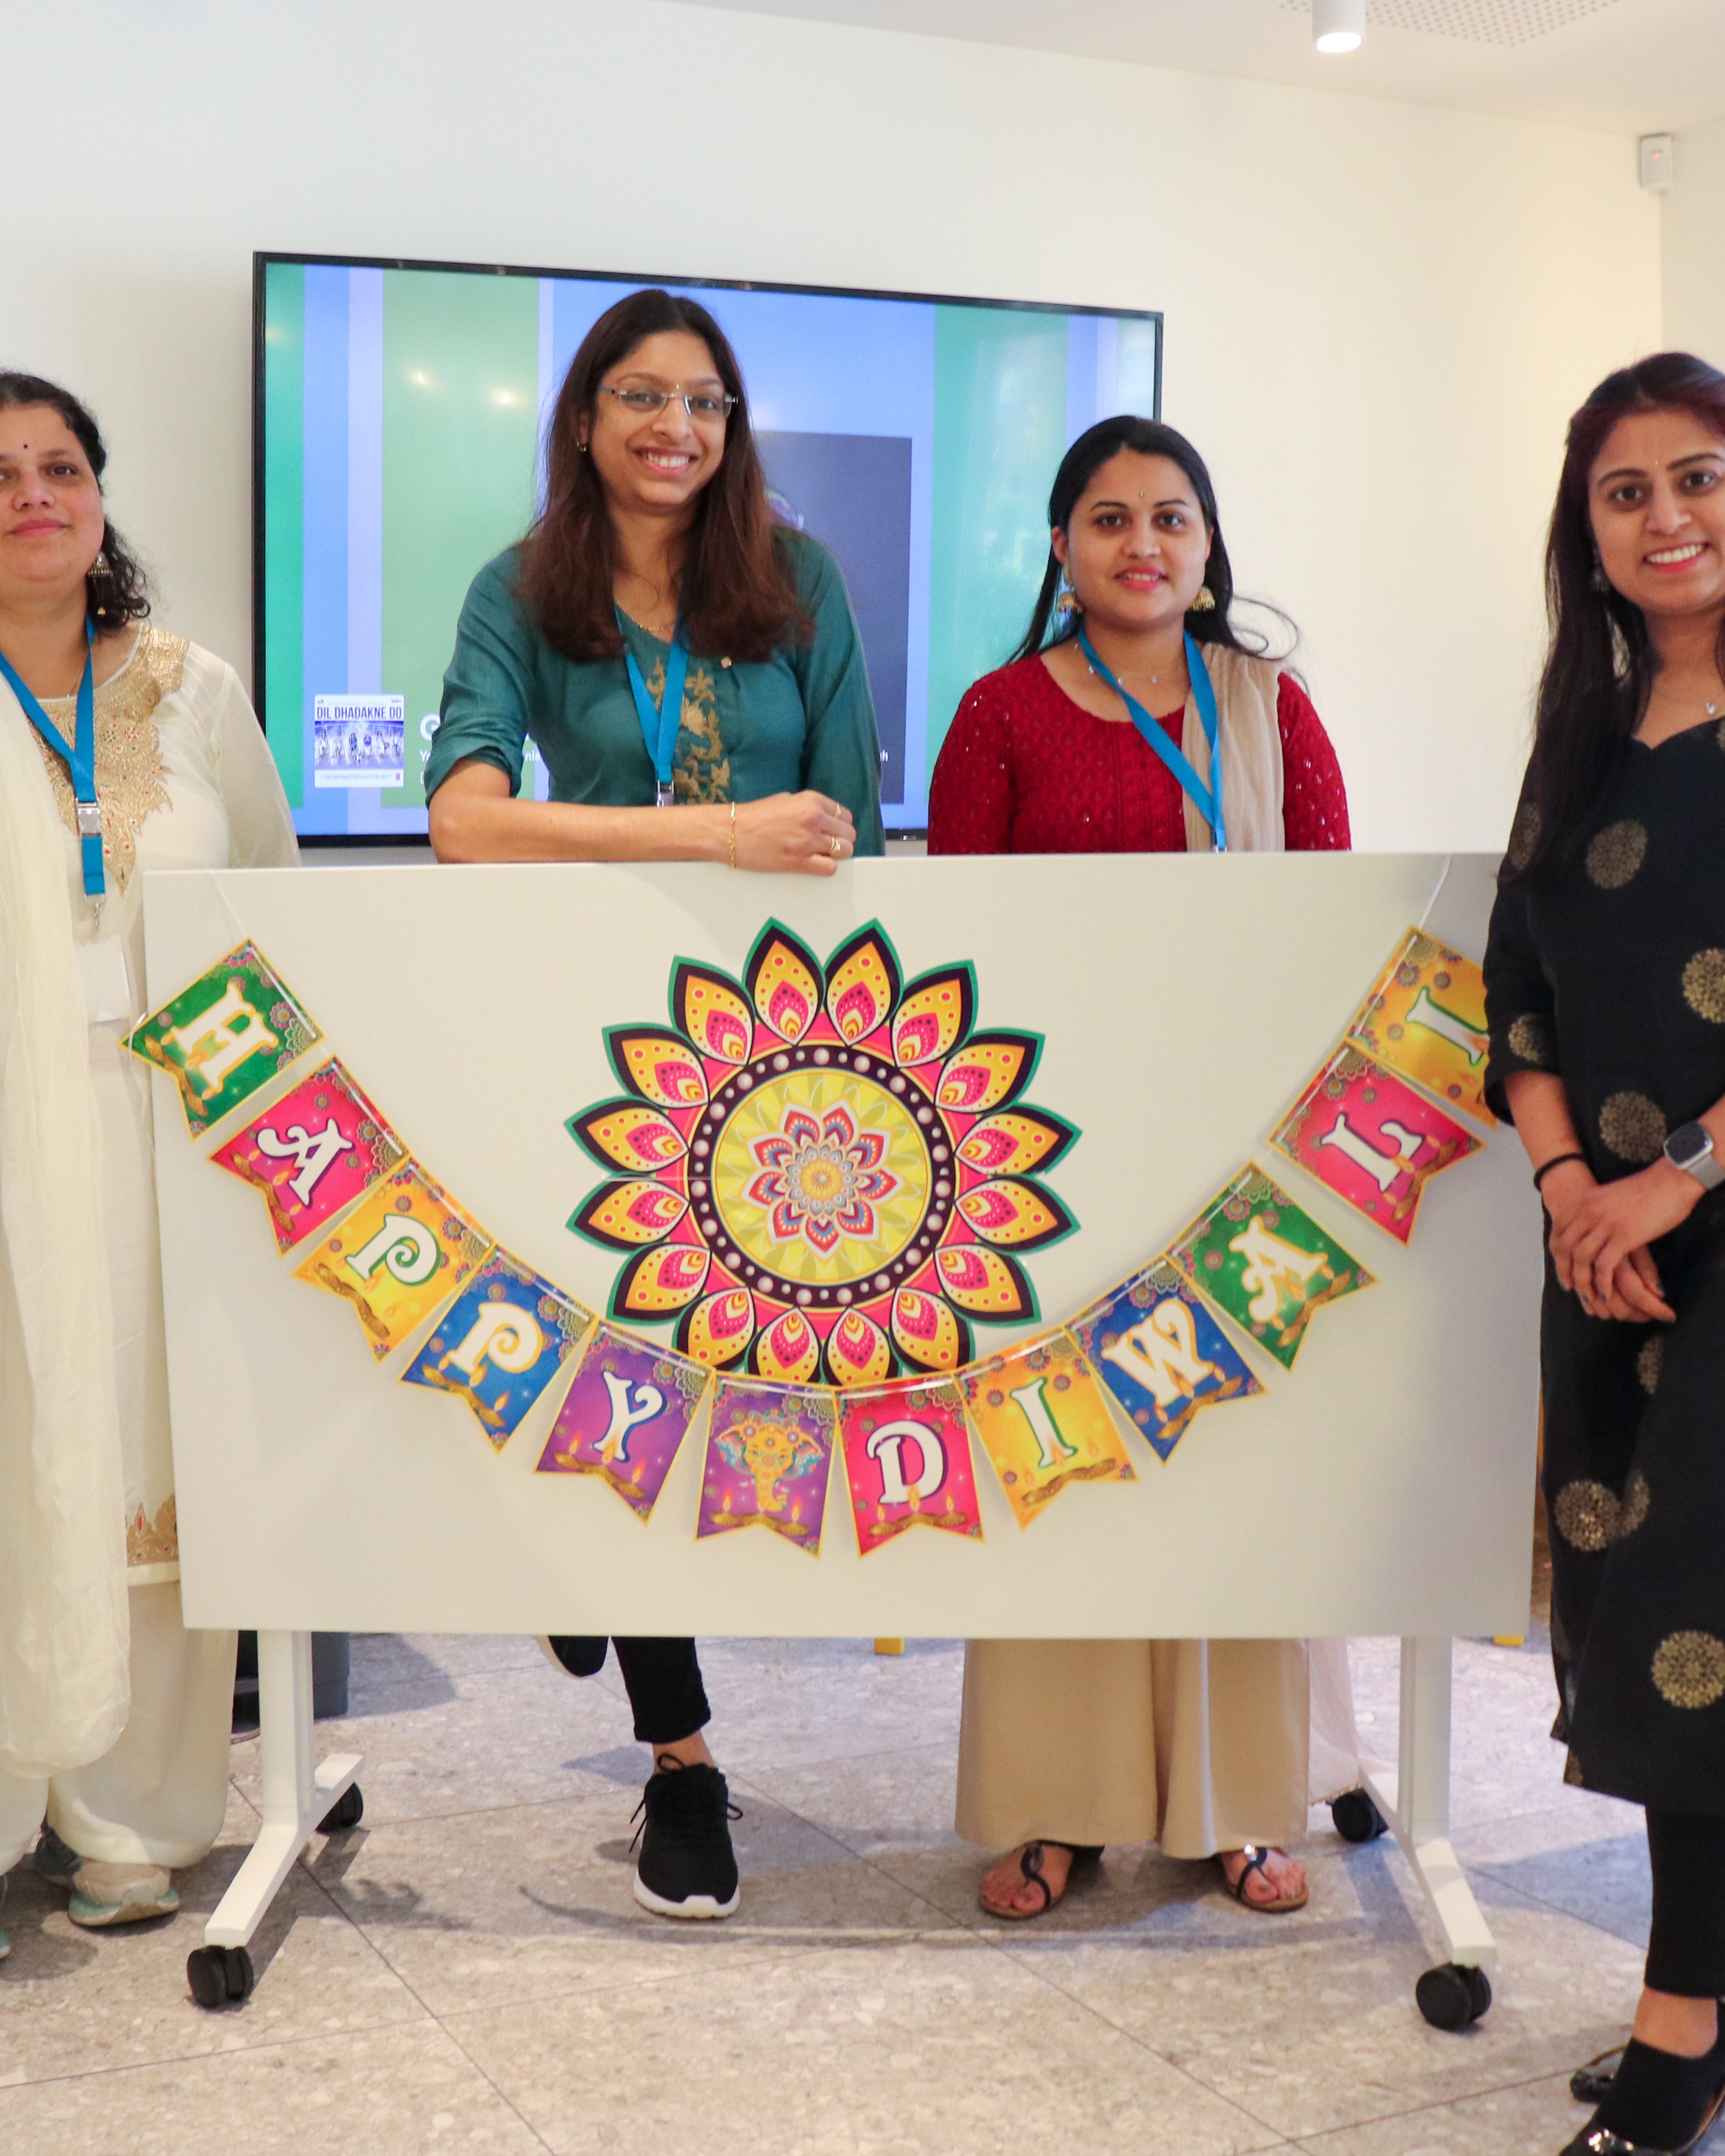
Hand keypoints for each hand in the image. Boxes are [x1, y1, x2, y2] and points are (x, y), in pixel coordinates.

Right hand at [732, 792, 855, 876]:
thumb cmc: (753, 816)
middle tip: (827, 845)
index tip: (832, 831)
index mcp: (811, 801)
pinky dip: (826, 868)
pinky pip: (830, 868)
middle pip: (849, 834)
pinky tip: (815, 865)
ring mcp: (807, 841)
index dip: (839, 825)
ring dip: (836, 855)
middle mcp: (813, 819)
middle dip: (841, 840)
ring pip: (844, 851)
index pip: (844, 815)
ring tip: (821, 855)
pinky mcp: (798, 862)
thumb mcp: (785, 800)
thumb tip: (823, 817)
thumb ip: (807, 806)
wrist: (729, 831)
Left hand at [1544, 1157, 1692, 1320]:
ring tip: (1590, 1296)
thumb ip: (1599, 1211)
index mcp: (1585, 1202)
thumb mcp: (1611, 1196)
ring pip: (1581, 1259)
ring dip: (1583, 1282)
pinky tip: (1606, 1293)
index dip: (1559, 1256)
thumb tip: (1596, 1228)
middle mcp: (1589, 1212)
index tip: (1563, 1272)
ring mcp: (1605, 1224)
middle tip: (1572, 1289)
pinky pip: (1604, 1265)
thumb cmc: (1648, 1189)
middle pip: (1565, 1248)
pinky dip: (1602, 1282)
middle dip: (1566, 1272)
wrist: (1671, 1179)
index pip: (1560, 1233)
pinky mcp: (1623, 1235)